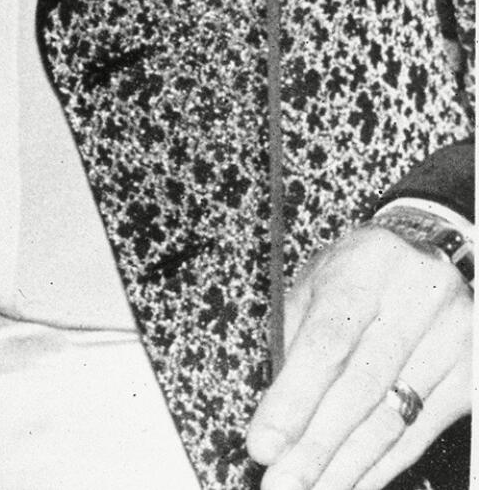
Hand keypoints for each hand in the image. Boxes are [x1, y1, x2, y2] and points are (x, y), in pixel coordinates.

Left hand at [245, 222, 471, 489]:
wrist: (426, 255)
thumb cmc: (357, 273)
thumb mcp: (316, 284)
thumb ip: (294, 338)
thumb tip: (273, 412)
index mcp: (364, 268)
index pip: (326, 343)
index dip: (294, 399)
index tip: (264, 444)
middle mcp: (416, 301)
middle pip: (360, 389)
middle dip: (314, 445)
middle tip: (280, 482)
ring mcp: (452, 340)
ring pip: (391, 418)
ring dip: (345, 465)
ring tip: (307, 489)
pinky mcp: (471, 376)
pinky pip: (420, 432)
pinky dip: (381, 464)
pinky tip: (351, 481)